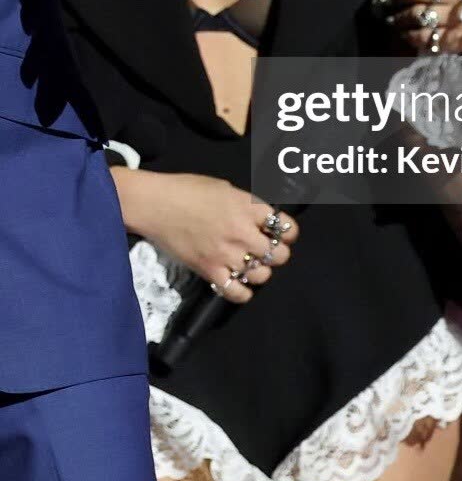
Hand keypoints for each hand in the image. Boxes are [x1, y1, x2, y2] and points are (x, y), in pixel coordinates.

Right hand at [113, 168, 298, 304]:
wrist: (154, 204)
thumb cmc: (186, 189)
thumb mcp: (224, 187)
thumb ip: (245, 204)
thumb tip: (257, 217)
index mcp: (247, 207)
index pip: (285, 227)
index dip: (289, 233)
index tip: (283, 235)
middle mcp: (242, 232)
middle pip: (279, 255)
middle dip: (277, 254)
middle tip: (266, 251)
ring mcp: (226, 254)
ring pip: (262, 275)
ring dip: (260, 272)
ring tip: (251, 266)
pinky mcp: (209, 271)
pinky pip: (237, 292)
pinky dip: (243, 292)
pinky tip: (240, 284)